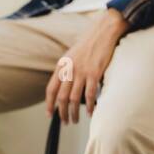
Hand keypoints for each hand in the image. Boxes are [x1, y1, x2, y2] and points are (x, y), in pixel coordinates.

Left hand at [45, 9, 128, 123]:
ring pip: (74, 98)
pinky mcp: (94, 73)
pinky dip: (90, 106)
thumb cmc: (89, 44)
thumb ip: (66, 70)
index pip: (51, 89)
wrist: (103, 32)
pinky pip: (90, 94)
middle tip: (65, 122)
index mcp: (61, 66)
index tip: (50, 114)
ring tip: (75, 120)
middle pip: (61, 97)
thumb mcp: (71, 56)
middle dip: (61, 112)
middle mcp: (69, 69)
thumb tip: (62, 86)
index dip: (49, 103)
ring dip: (74, 112)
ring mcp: (81, 72)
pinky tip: (90, 113)